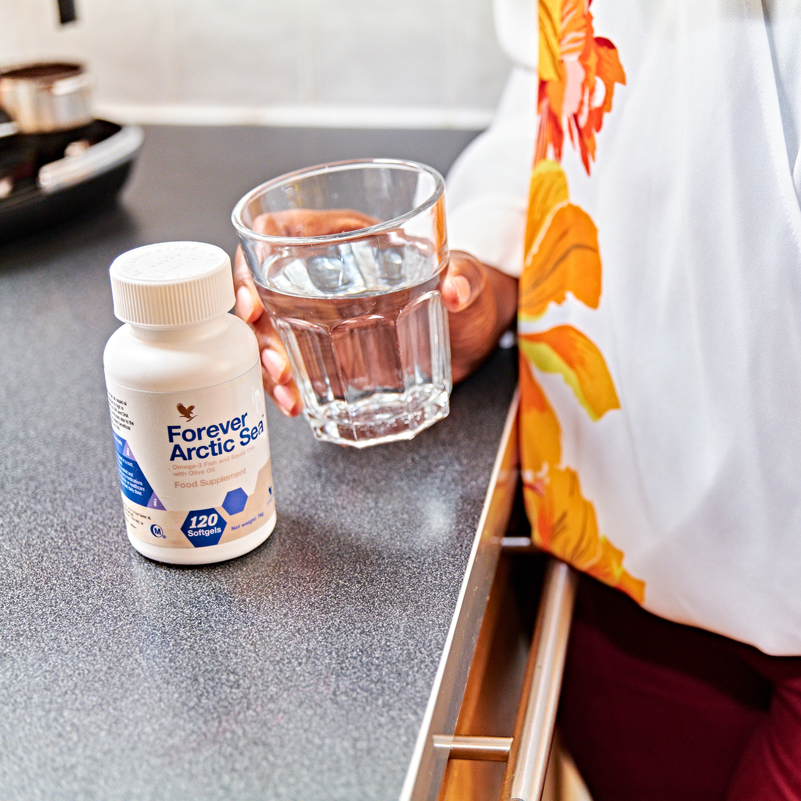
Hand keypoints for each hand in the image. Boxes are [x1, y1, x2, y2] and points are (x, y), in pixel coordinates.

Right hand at [233, 212, 517, 414]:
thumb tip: (455, 288)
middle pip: (264, 294)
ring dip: (269, 366)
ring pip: (274, 333)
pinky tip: (296, 405)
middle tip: (276, 365)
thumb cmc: (467, 287)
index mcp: (345, 237)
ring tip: (288, 395)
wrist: (476, 330)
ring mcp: (325, 316)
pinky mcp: (335, 351)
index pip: (274, 236)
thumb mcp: (470, 275)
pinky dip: (292, 386)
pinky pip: (298, 363)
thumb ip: (466, 276)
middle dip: (259, 333)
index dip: (250, 268)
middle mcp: (324, 276)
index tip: (252, 305)